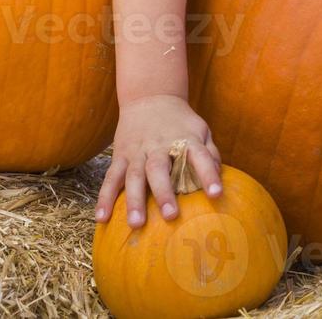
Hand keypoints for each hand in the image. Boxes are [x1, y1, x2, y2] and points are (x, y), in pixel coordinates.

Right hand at [94, 94, 223, 227]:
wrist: (150, 98)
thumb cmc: (181, 123)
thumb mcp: (201, 131)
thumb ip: (210, 154)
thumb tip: (220, 180)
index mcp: (185, 139)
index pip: (200, 156)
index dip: (209, 174)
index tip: (216, 194)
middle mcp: (160, 145)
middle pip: (159, 169)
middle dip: (164, 193)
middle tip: (170, 216)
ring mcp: (137, 151)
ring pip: (134, 176)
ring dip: (134, 200)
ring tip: (136, 224)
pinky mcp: (120, 156)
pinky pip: (111, 178)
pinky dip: (104, 198)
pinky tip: (101, 218)